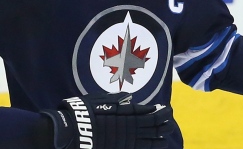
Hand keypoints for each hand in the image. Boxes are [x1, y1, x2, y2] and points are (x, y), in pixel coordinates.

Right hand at [42, 92, 172, 148]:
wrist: (71, 130)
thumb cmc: (83, 112)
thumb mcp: (98, 100)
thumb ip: (115, 100)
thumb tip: (130, 98)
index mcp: (124, 112)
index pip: (147, 112)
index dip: (158, 111)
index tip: (166, 109)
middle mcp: (128, 126)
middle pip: (151, 124)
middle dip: (163, 121)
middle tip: (170, 117)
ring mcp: (126, 138)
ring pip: (149, 136)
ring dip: (160, 133)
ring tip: (168, 130)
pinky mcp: (121, 147)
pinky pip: (141, 147)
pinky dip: (152, 145)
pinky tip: (160, 143)